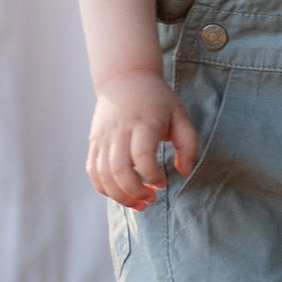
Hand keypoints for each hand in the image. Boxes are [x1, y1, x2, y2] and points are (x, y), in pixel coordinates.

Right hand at [86, 70, 198, 210]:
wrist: (125, 78)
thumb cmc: (157, 99)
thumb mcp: (180, 114)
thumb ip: (188, 144)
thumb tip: (184, 172)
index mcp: (143, 122)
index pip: (142, 155)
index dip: (152, 175)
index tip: (163, 182)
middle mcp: (119, 130)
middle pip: (119, 170)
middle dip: (135, 192)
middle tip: (151, 199)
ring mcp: (103, 137)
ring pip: (103, 175)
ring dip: (120, 196)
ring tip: (139, 203)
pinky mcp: (94, 143)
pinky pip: (93, 172)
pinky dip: (104, 189)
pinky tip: (121, 194)